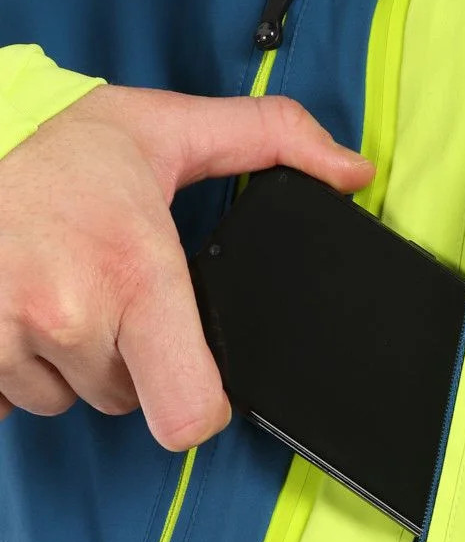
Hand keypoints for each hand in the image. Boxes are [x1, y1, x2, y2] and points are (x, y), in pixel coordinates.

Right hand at [0, 85, 373, 448]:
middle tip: (110, 297)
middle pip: (132, 402)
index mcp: (137, 274)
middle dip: (132, 364)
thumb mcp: (169, 127)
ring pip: (72, 401)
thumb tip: (354, 172)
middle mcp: (70, 317)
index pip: (192, 413)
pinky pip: (11, 403)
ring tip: (61, 296)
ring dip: (75, 366)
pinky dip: (21, 372)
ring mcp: (7, 341)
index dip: (203, 404)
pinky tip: (21, 317)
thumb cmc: (59, 151)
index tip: (198, 374)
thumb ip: (271, 140)